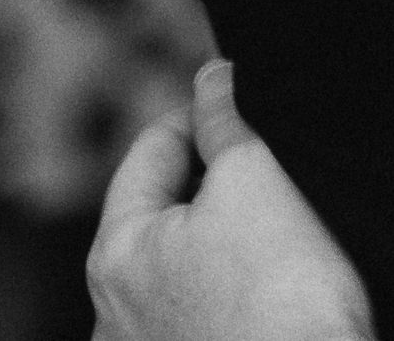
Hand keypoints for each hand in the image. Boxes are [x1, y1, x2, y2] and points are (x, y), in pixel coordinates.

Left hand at [90, 62, 375, 340]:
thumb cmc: (281, 299)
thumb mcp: (253, 182)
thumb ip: (223, 123)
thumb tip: (211, 76)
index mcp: (116, 255)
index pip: (151, 151)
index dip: (203, 115)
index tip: (248, 108)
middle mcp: (112, 316)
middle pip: (163, 216)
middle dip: (213, 187)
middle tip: (274, 175)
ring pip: (183, 272)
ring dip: (220, 248)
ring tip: (276, 243)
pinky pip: (202, 318)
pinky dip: (232, 297)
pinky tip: (268, 296)